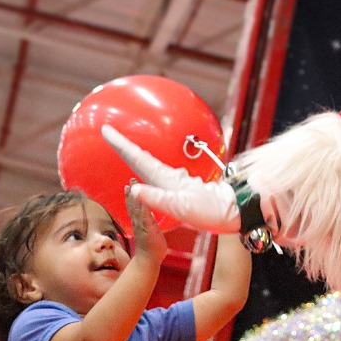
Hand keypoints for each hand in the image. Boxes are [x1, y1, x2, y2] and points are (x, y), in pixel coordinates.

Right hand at [101, 125, 239, 233]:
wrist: (233, 211)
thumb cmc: (209, 210)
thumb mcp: (181, 207)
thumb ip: (157, 198)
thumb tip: (134, 189)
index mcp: (165, 179)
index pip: (138, 158)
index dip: (121, 145)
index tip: (107, 130)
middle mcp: (168, 177)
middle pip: (141, 157)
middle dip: (124, 145)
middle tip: (108, 132)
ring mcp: (175, 182)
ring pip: (149, 164)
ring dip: (135, 155)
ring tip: (123, 149)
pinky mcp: (182, 188)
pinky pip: (158, 175)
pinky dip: (148, 169)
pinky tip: (149, 173)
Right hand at [126, 186, 168, 265]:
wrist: (149, 261)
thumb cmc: (152, 248)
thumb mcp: (151, 232)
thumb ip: (150, 224)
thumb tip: (151, 218)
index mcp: (141, 222)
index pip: (134, 206)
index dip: (132, 195)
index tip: (130, 184)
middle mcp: (139, 223)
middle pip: (133, 204)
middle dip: (132, 192)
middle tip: (130, 180)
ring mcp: (142, 226)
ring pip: (136, 208)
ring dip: (134, 196)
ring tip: (131, 186)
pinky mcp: (147, 229)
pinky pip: (144, 216)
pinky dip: (142, 207)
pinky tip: (142, 199)